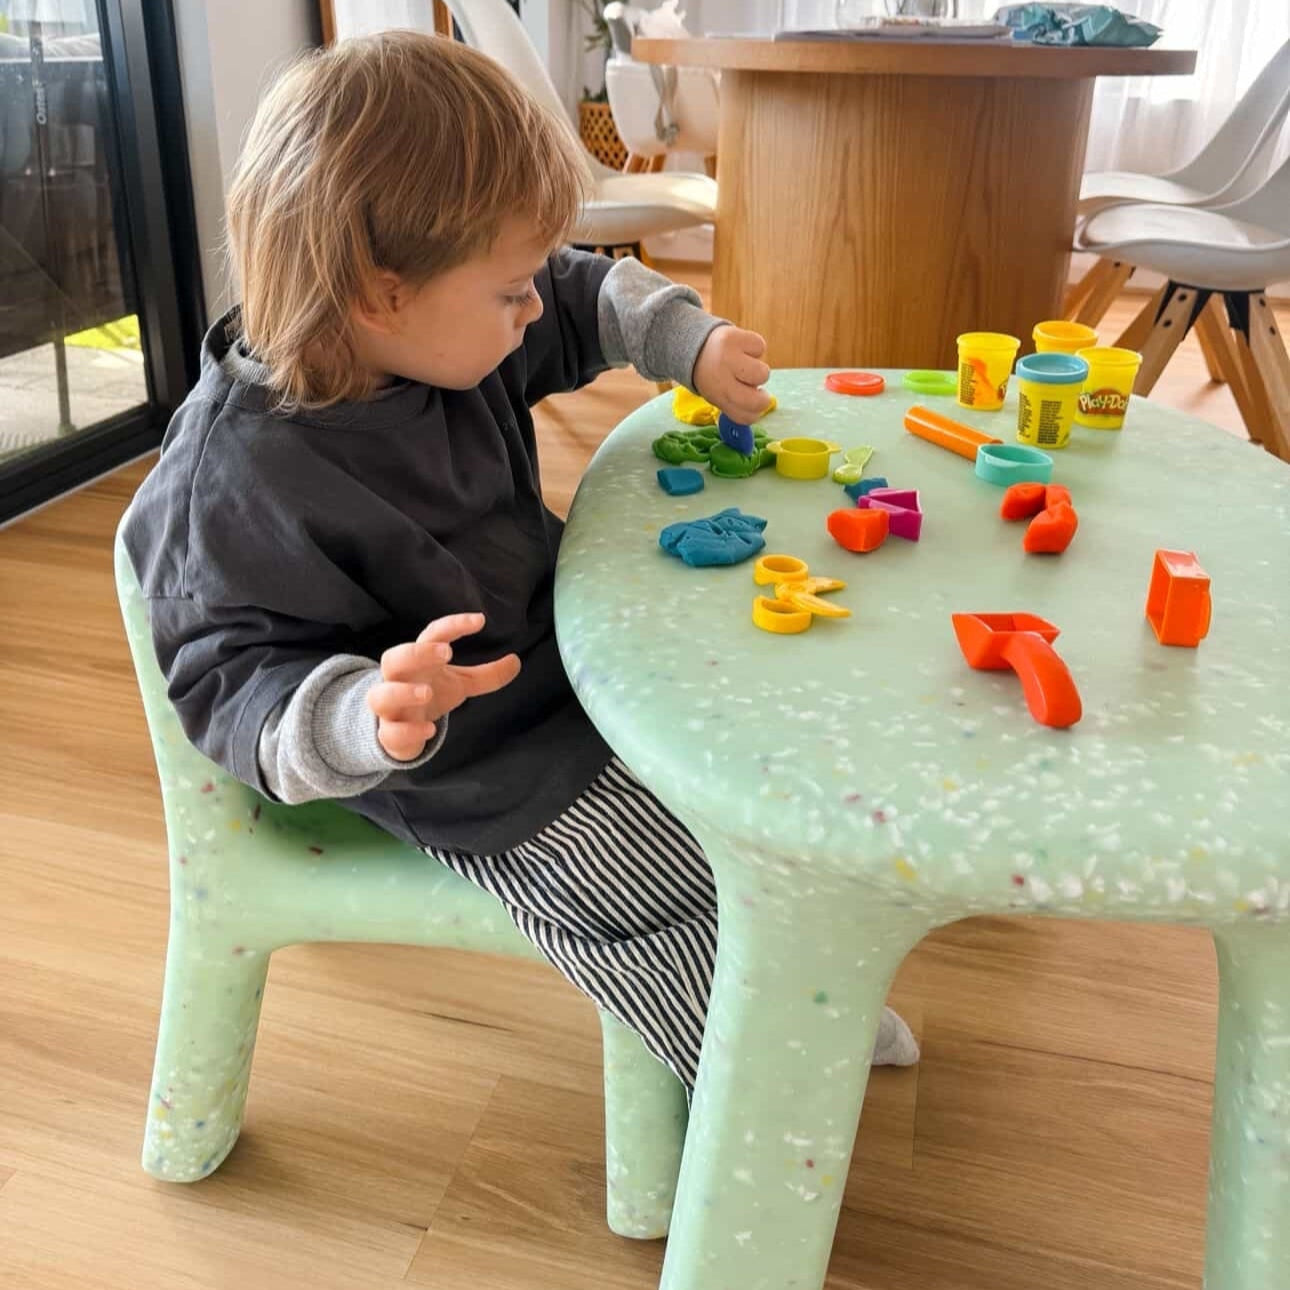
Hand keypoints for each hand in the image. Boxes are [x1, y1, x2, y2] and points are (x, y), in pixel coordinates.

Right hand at [367, 613, 520, 760]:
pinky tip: (430, 730)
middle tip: (446, 652)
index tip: (480, 621)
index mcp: (419, 661)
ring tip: (427, 692)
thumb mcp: (461, 683)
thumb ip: (487, 675)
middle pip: (393, 657)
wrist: (402, 730)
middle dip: (416, 653)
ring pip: (380, 695)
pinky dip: (409, 731)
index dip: (453, 625)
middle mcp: (399, 679)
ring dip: (402, 692)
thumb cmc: (430, 694)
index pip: (431, 635)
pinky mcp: (388, 732)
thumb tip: (516, 661)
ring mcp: (390, 706)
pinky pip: (390, 732)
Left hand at [692, 325, 771, 424]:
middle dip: (763, 397)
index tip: (752, 404)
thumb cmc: (712, 375)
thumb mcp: (717, 395)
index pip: (746, 417)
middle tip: (754, 387)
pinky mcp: (737, 336)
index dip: (754, 412)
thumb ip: (736, 405)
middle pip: (759, 400)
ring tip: (744, 365)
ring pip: (763, 373)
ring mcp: (729, 356)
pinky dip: (755, 348)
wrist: (694, 344)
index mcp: (717, 395)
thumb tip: (757, 410)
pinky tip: (743, 349)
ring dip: (758, 369)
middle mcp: (721, 376)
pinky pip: (760, 347)